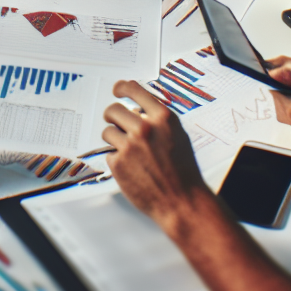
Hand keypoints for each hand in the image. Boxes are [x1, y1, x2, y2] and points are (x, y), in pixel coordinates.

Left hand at [102, 79, 209, 230]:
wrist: (183, 202)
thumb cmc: (183, 171)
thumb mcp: (177, 135)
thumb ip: (157, 120)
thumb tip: (137, 110)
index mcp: (162, 118)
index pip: (134, 90)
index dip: (122, 87)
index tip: (117, 89)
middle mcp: (145, 128)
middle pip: (113, 110)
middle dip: (112, 116)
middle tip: (115, 122)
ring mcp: (130, 146)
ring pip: (107, 131)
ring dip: (114, 139)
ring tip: (127, 150)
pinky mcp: (119, 164)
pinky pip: (109, 153)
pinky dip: (116, 159)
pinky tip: (131, 167)